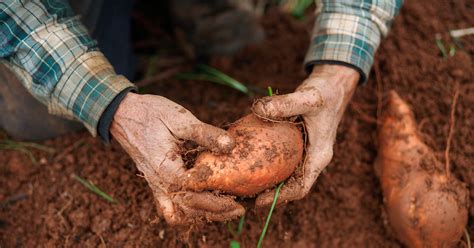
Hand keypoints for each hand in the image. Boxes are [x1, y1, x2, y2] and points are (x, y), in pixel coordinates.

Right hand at [110, 93, 244, 224]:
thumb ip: (205, 133)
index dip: (217, 201)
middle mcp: (159, 183)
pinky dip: (185, 211)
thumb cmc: (151, 114)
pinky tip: (204, 204)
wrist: (123, 114)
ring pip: (178, 214)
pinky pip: (169, 208)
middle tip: (238, 210)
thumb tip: (231, 145)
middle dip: (215, 213)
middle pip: (188, 211)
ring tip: (225, 210)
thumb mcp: (180, 119)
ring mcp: (156, 186)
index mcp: (166, 169)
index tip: (237, 199)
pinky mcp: (156, 184)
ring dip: (200, 214)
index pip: (194, 195)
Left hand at [252, 64, 358, 206]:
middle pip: (292, 186)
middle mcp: (313, 158)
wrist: (333, 86)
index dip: (282, 197)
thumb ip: (285, 103)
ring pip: (287, 177)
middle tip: (244, 198)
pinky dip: (268, 167)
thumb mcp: (307, 97)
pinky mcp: (298, 146)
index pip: (302, 186)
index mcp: (319, 155)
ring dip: (268, 184)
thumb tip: (259, 108)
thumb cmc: (324, 93)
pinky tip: (249, 164)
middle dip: (270, 195)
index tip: (260, 201)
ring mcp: (306, 153)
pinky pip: (283, 162)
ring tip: (243, 187)